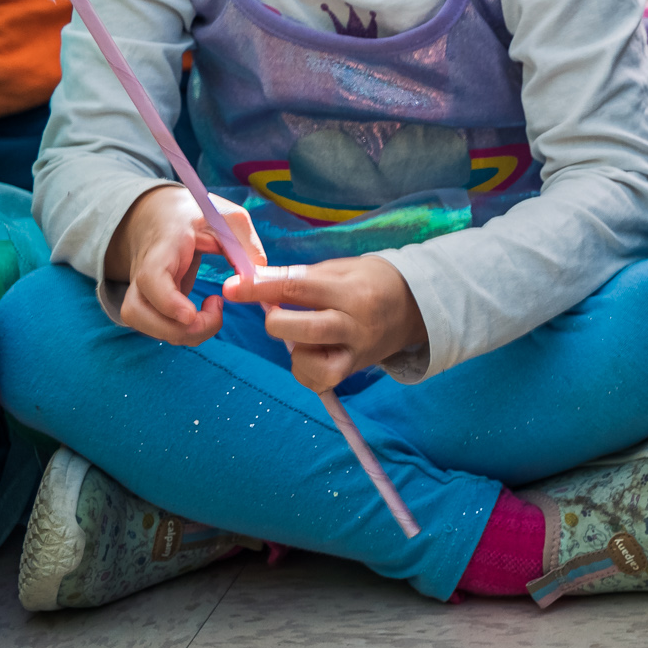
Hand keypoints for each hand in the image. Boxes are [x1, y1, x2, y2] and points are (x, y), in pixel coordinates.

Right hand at [104, 184, 263, 346]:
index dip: (167, 301)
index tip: (191, 314)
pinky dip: (181, 332)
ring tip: (213, 314)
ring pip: (142, 325)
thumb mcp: (228, 218)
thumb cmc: (197, 216)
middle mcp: (142, 272)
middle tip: (216, 313)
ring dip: (181, 334)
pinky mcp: (148, 302)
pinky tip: (203, 315)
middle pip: (137, 312)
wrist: (160, 214)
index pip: (151, 278)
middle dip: (178, 329)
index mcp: (164, 246)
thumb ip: (246, 245)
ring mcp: (141, 289)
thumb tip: (256, 278)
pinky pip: (156, 327)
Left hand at [224, 256, 426, 392]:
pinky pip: (315, 379)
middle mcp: (356, 325)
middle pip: (299, 329)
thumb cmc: (371, 281)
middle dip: (275, 320)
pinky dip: (303, 367)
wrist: (415, 307)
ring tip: (303, 333)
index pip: (298, 288)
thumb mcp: (341, 269)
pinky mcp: (352, 371)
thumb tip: (253, 281)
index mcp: (353, 291)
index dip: (260, 288)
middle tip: (275, 311)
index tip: (232, 286)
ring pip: (306, 359)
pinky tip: (310, 352)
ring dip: (293, 346)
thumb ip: (299, 277)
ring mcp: (356, 352)